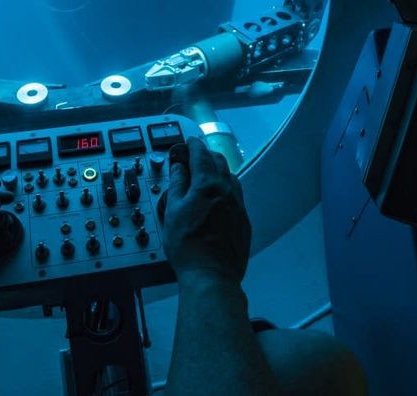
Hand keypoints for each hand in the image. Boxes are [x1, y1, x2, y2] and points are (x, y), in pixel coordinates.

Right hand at [161, 137, 250, 285]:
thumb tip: (179, 166)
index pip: (201, 155)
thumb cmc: (187, 246)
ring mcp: (238, 206)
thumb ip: (177, 184)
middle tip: (196, 155)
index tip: (190, 141)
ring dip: (219, 171)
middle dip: (207, 154)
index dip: (194, 145)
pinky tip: (219, 197)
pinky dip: (227, 188)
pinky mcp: (244, 221)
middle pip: (219, 162)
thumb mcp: (172, 211)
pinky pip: (236, 196)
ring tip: (208, 174)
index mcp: (207, 185)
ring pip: (231, 178)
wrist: (211, 274)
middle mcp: (227, 191)